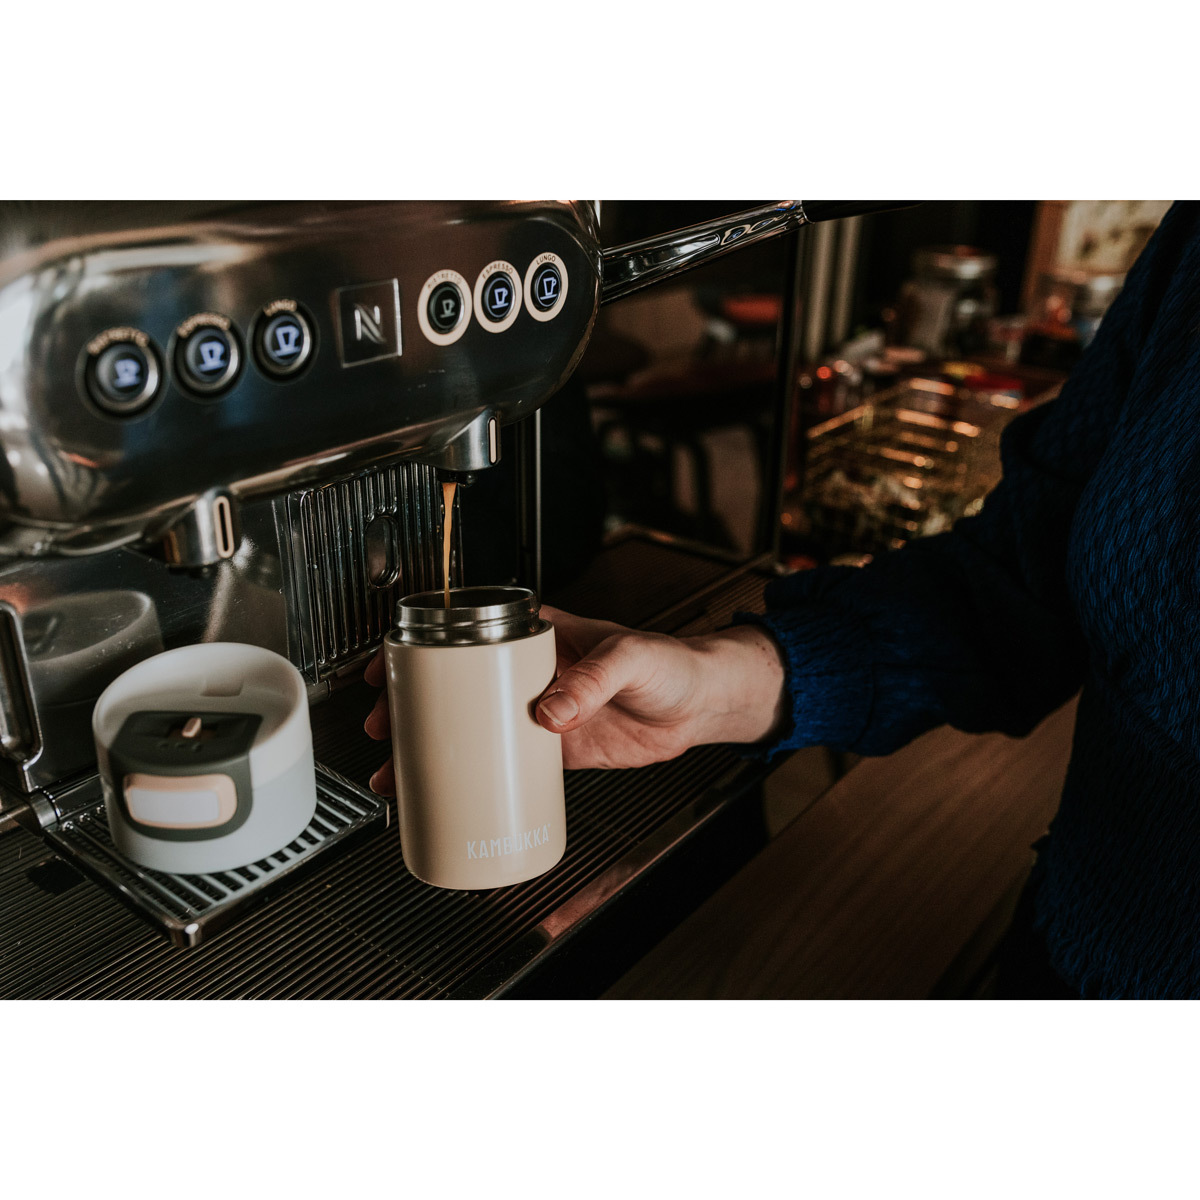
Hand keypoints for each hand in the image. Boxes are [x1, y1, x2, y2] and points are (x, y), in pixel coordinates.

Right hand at [361, 607, 786, 786]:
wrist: (701, 705)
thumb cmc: (671, 662)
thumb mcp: (632, 658)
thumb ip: (593, 678)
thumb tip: (551, 710)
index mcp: (541, 637)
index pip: (468, 634)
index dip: (423, 649)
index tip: (393, 664)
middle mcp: (530, 674)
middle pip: (456, 686)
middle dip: (413, 707)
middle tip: (385, 729)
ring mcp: (539, 713)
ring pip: (473, 729)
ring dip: (435, 749)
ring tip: (399, 772)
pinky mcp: (556, 750)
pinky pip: (506, 764)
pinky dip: (476, 779)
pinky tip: (453, 793)